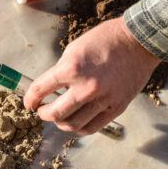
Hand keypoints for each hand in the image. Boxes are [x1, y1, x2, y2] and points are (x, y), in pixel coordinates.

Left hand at [23, 18, 160, 134]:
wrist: (139, 41)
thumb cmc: (105, 40)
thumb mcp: (75, 49)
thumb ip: (62, 71)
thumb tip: (50, 90)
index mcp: (71, 68)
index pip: (40, 90)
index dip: (29, 99)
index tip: (28, 102)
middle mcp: (86, 87)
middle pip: (55, 114)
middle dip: (43, 114)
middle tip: (42, 110)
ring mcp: (103, 99)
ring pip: (72, 125)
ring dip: (61, 123)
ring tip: (60, 117)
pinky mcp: (117, 107)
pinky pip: (92, 127)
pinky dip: (79, 128)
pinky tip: (76, 122)